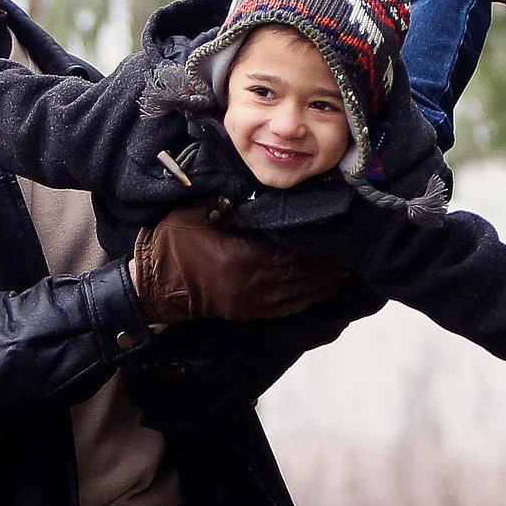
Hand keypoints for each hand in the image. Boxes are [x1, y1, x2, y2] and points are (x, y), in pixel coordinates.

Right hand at [131, 201, 348, 326]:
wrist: (154, 288)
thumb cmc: (171, 246)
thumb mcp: (195, 213)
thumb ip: (228, 204)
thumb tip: (257, 193)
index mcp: (244, 259)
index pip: (291, 250)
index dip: (316, 243)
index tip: (335, 231)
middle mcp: (255, 285)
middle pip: (303, 274)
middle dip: (328, 264)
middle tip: (352, 251)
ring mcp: (253, 302)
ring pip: (300, 293)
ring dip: (324, 283)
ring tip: (346, 270)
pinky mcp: (249, 312)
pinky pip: (288, 308)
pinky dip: (308, 299)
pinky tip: (322, 290)